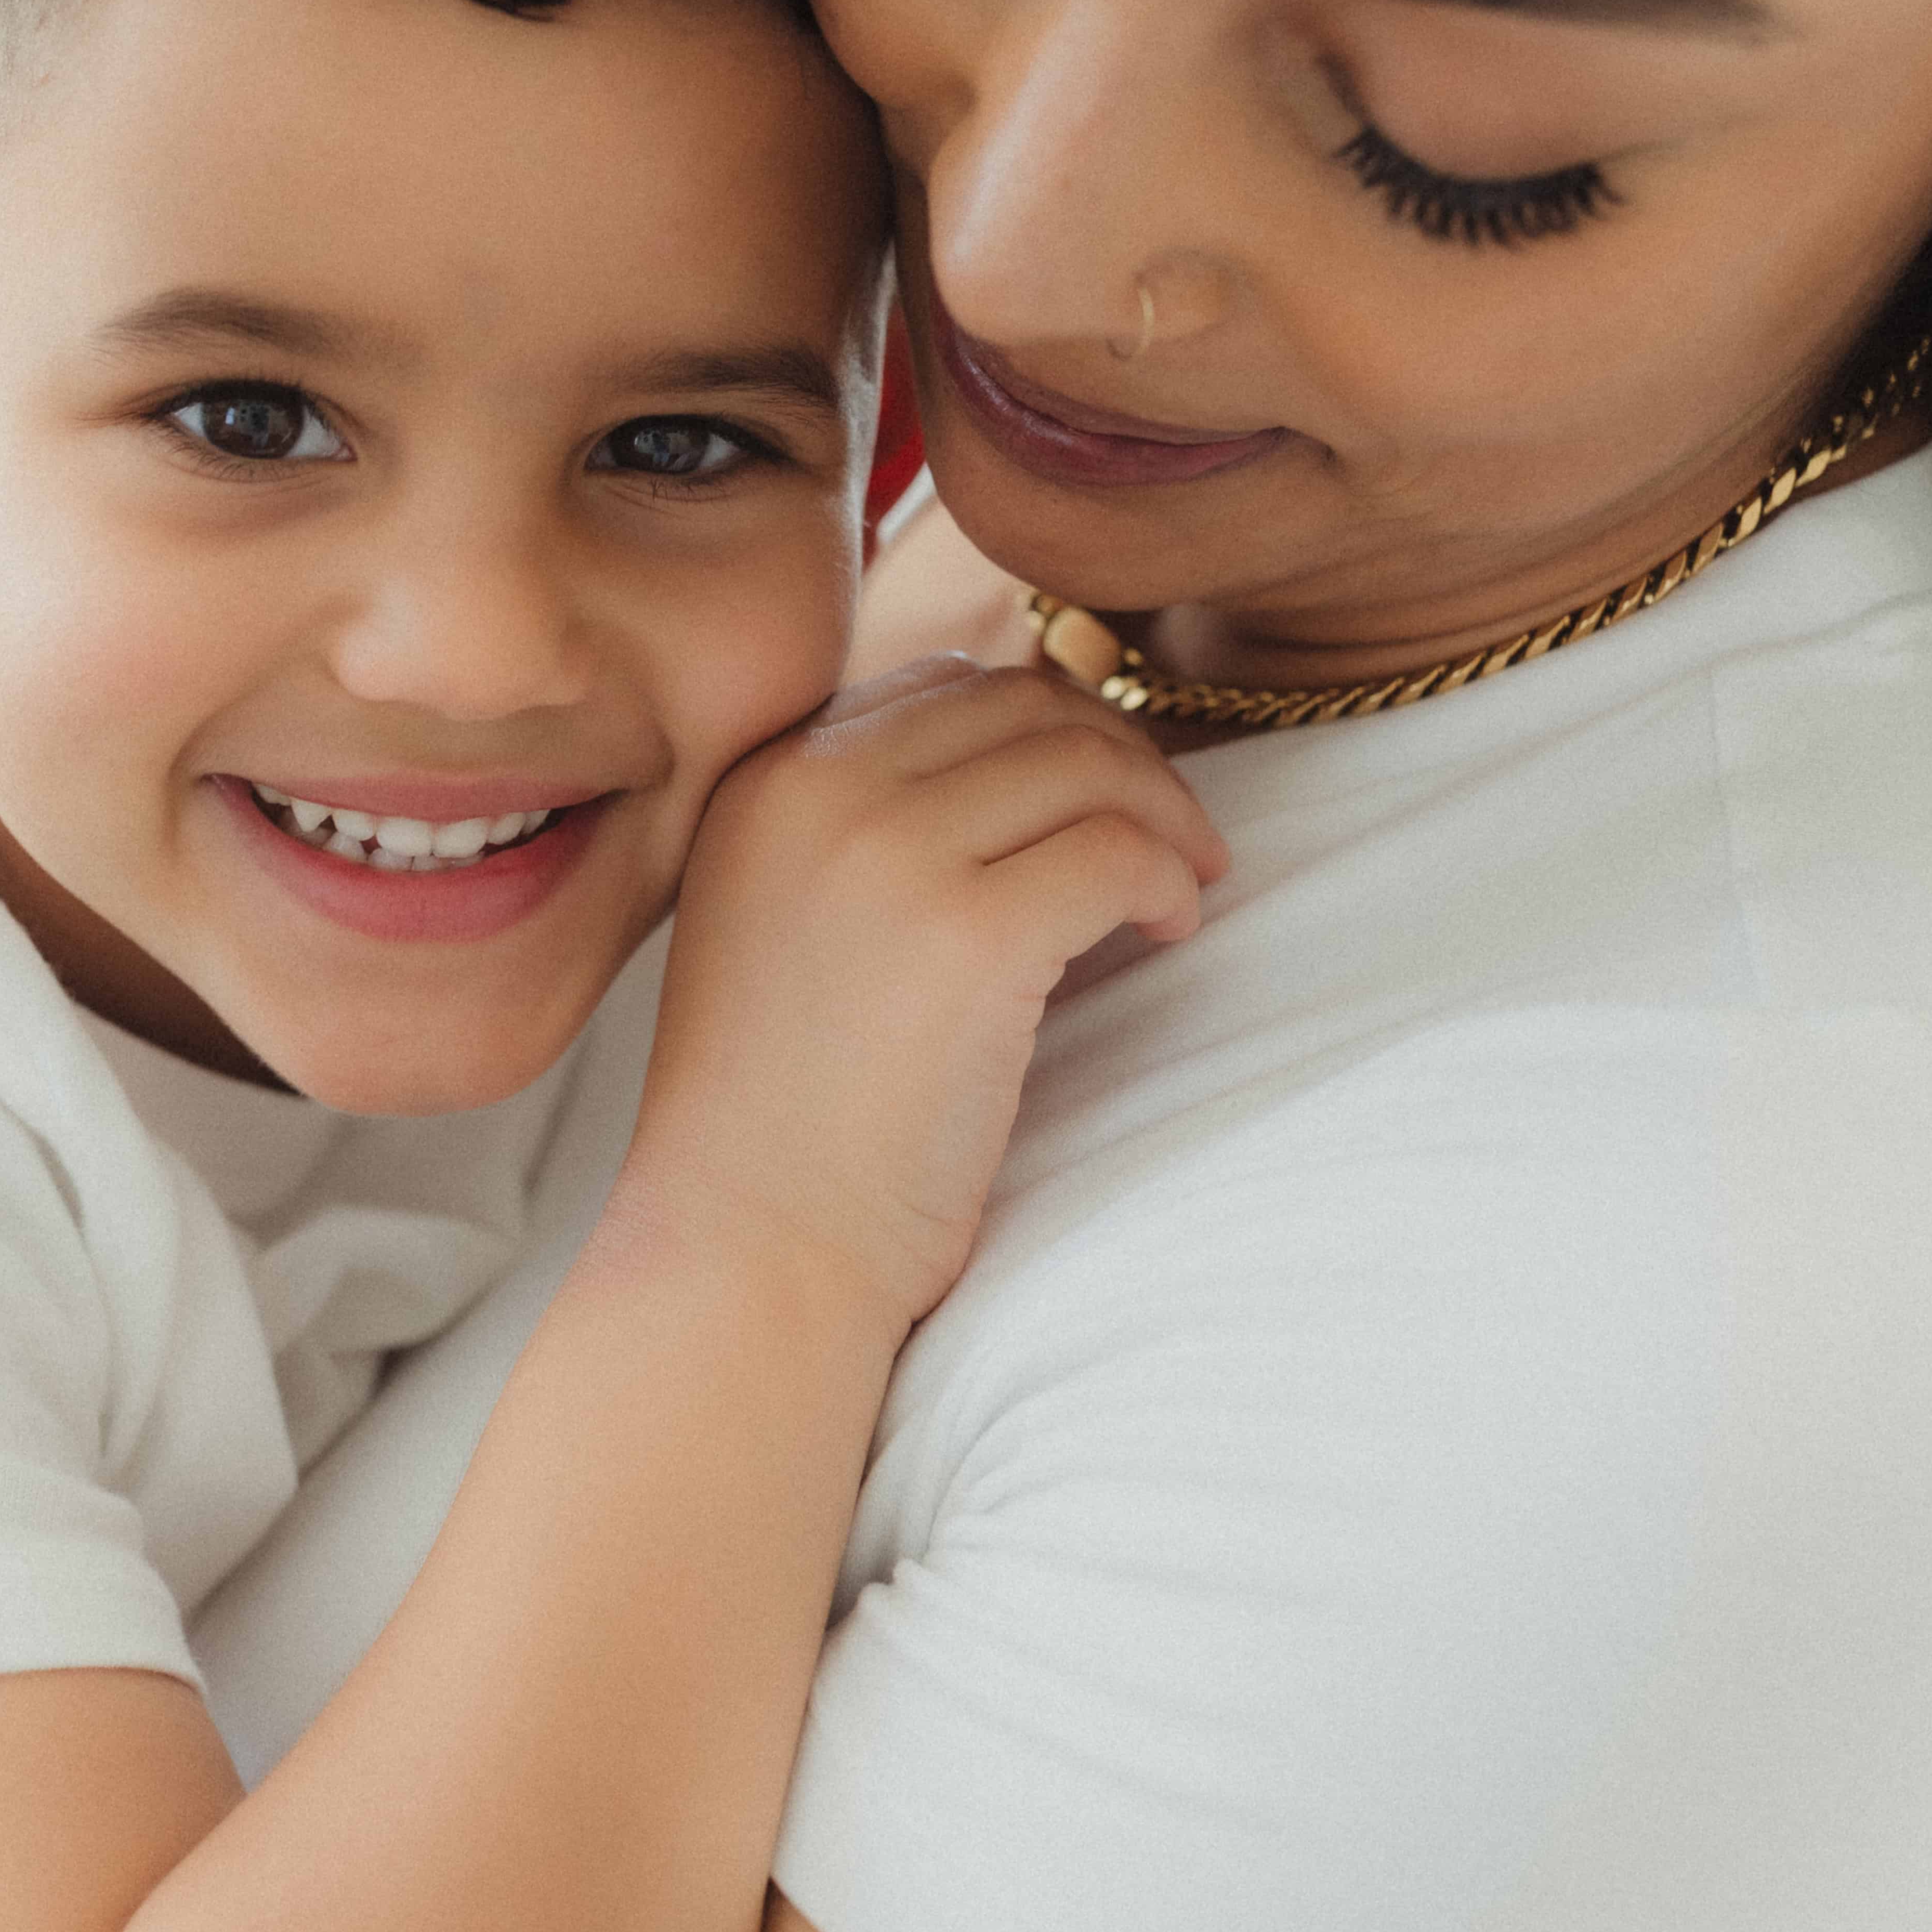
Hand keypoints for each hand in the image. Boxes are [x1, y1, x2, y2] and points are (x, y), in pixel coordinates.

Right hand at [629, 659, 1225, 1325]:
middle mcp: (815, 790)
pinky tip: (1170, 932)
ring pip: (1084, 763)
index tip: (1095, 797)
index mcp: (763, 780)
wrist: (749, 1245)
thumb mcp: (781, 919)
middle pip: (1023, 705)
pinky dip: (1168, 881)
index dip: (1046, 728)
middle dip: (1120, 756)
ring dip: (1161, 815)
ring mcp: (889, 855)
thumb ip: (861, 830)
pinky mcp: (968, 936)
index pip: (942, 686)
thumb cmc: (781, 1114)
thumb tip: (1030, 760)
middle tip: (1171, 835)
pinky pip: (1116, 853)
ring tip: (1182, 885)